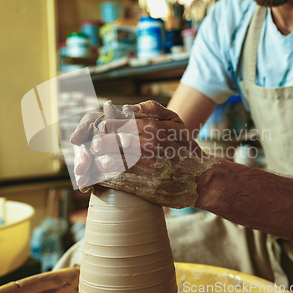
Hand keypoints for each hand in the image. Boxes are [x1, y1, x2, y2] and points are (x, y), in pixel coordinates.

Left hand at [71, 100, 218, 207]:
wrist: (200, 178)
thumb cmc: (184, 146)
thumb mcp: (174, 120)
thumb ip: (150, 108)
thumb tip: (125, 107)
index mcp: (151, 127)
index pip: (114, 123)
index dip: (102, 125)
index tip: (100, 128)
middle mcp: (145, 146)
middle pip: (106, 141)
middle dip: (96, 142)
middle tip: (93, 144)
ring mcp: (141, 167)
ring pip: (106, 161)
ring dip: (97, 159)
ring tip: (97, 158)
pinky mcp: (140, 186)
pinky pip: (113, 179)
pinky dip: (103, 175)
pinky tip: (102, 173)